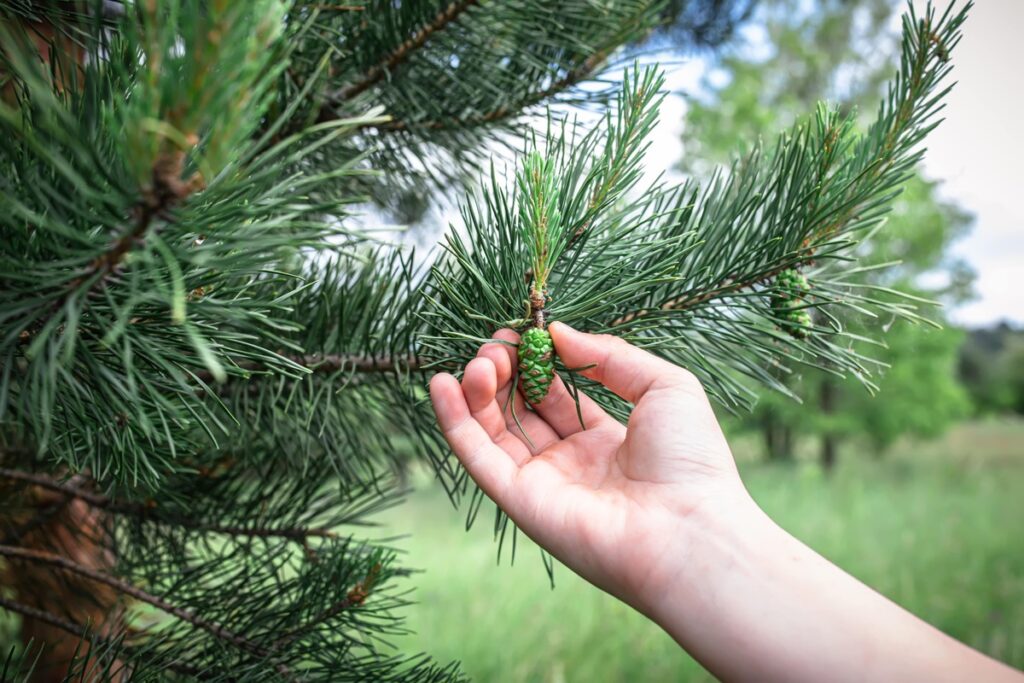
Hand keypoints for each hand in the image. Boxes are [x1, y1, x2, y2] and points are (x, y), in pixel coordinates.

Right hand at [429, 322, 750, 613]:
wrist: (691, 529)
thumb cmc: (691, 460)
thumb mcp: (664, 386)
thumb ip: (609, 356)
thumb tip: (557, 333)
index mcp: (605, 442)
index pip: (554, 396)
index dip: (536, 364)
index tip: (523, 333)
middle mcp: (570, 464)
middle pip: (519, 411)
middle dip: (504, 374)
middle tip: (497, 345)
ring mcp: (543, 484)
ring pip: (494, 431)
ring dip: (478, 392)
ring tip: (478, 361)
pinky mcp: (520, 502)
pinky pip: (477, 458)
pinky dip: (455, 422)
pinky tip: (442, 385)